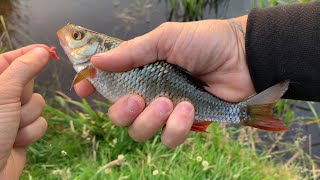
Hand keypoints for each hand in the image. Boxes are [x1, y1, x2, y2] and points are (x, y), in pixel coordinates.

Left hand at [0, 45, 48, 178]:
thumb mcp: (3, 93)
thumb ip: (23, 68)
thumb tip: (41, 51)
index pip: (9, 59)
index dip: (29, 54)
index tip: (49, 51)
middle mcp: (1, 97)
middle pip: (28, 82)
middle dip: (25, 96)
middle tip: (14, 104)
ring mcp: (12, 115)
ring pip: (38, 104)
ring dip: (29, 117)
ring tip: (12, 128)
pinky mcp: (23, 131)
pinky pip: (41, 123)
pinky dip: (32, 132)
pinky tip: (17, 141)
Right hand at [75, 15, 254, 147]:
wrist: (243, 57)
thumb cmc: (206, 41)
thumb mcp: (166, 39)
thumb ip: (132, 52)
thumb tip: (96, 62)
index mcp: (141, 69)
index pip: (109, 82)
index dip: (92, 87)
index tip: (83, 89)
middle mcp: (149, 91)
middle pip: (119, 115)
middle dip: (123, 112)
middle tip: (138, 100)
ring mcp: (166, 110)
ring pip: (141, 131)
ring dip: (152, 120)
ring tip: (172, 102)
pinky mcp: (185, 123)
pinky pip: (169, 138)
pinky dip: (177, 127)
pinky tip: (189, 109)